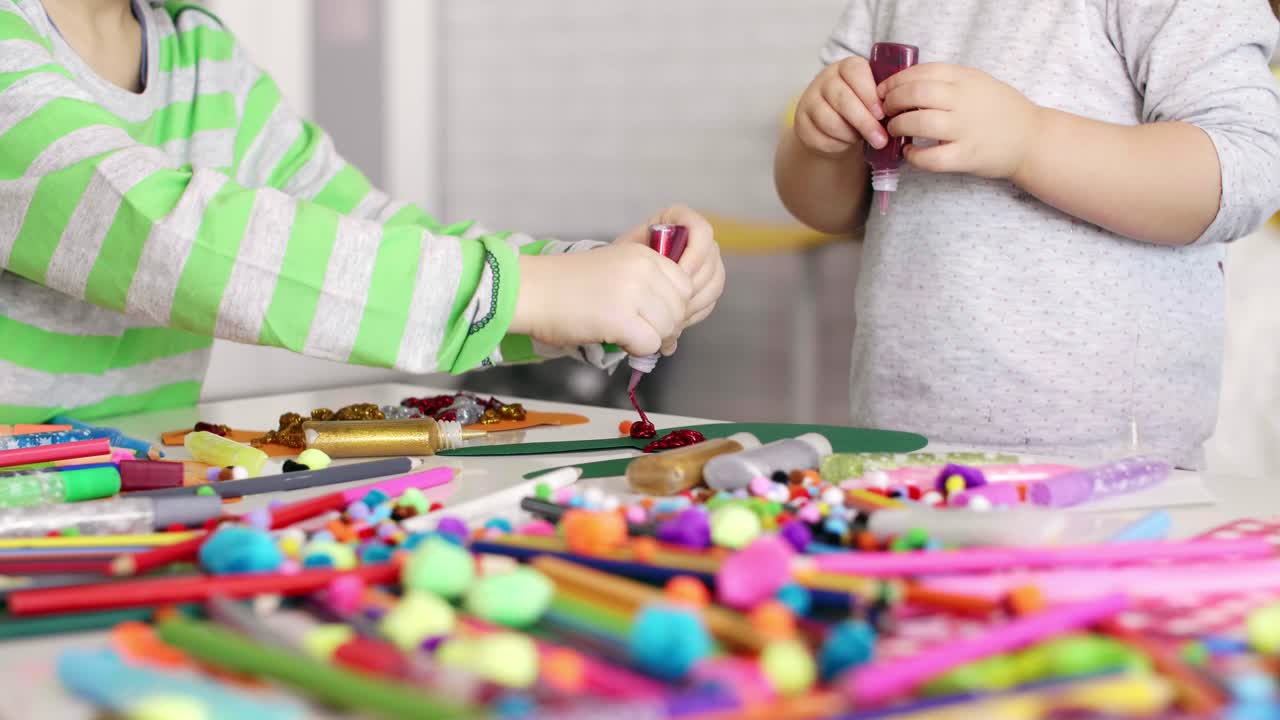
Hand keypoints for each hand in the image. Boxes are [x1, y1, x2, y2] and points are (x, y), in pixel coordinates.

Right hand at [511, 241, 692, 356]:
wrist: (529, 290)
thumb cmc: (565, 285)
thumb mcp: (615, 271)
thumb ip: (647, 288)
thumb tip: (675, 329)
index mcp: (644, 254)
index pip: (684, 286)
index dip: (672, 307)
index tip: (650, 316)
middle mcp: (643, 269)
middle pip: (679, 310)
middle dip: (664, 327)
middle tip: (639, 333)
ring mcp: (633, 292)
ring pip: (667, 328)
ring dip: (649, 338)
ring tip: (623, 334)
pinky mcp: (620, 318)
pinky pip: (649, 344)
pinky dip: (636, 349)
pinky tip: (616, 339)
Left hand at [615, 205, 725, 350]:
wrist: (616, 276)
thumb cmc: (620, 260)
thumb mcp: (628, 251)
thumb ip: (650, 255)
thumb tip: (668, 272)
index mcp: (679, 219)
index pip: (702, 231)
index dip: (695, 254)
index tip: (678, 273)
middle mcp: (696, 238)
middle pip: (711, 259)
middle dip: (693, 283)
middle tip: (673, 299)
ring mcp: (704, 261)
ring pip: (715, 281)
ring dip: (695, 299)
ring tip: (672, 311)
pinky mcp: (705, 284)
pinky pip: (711, 298)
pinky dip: (696, 310)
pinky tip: (677, 318)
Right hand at [793, 56, 888, 155]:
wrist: (834, 125)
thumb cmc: (861, 107)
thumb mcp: (873, 96)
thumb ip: (884, 97)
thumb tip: (902, 111)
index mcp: (847, 67)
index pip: (855, 72)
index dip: (869, 94)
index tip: (883, 113)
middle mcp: (825, 79)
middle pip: (843, 99)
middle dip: (864, 121)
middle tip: (881, 139)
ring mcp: (810, 99)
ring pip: (830, 119)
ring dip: (850, 135)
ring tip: (864, 140)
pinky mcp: (801, 121)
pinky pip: (819, 136)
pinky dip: (837, 143)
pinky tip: (846, 142)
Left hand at [879, 63, 1040, 179]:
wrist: (1031, 139)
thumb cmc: (999, 110)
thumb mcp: (977, 83)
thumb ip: (947, 80)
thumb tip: (904, 83)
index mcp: (966, 79)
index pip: (922, 72)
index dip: (896, 80)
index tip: (883, 90)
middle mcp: (965, 101)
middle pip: (915, 94)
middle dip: (892, 102)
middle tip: (886, 111)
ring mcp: (966, 129)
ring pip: (919, 123)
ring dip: (898, 126)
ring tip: (895, 130)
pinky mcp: (967, 156)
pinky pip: (931, 158)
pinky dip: (913, 156)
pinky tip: (910, 153)